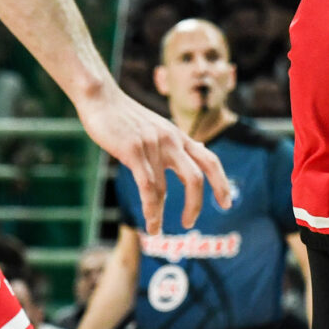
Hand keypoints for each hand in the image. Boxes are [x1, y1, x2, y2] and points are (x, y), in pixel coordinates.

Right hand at [76, 83, 233, 231]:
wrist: (102, 98)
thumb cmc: (126, 115)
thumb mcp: (158, 126)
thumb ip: (175, 141)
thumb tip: (197, 149)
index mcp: (178, 136)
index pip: (209, 160)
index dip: (221, 183)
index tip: (227, 203)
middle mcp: (171, 141)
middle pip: (195, 177)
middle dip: (195, 204)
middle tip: (189, 223)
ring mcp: (153, 145)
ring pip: (163, 188)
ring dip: (159, 214)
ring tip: (155, 230)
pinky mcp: (133, 150)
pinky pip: (146, 186)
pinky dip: (150, 208)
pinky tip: (149, 221)